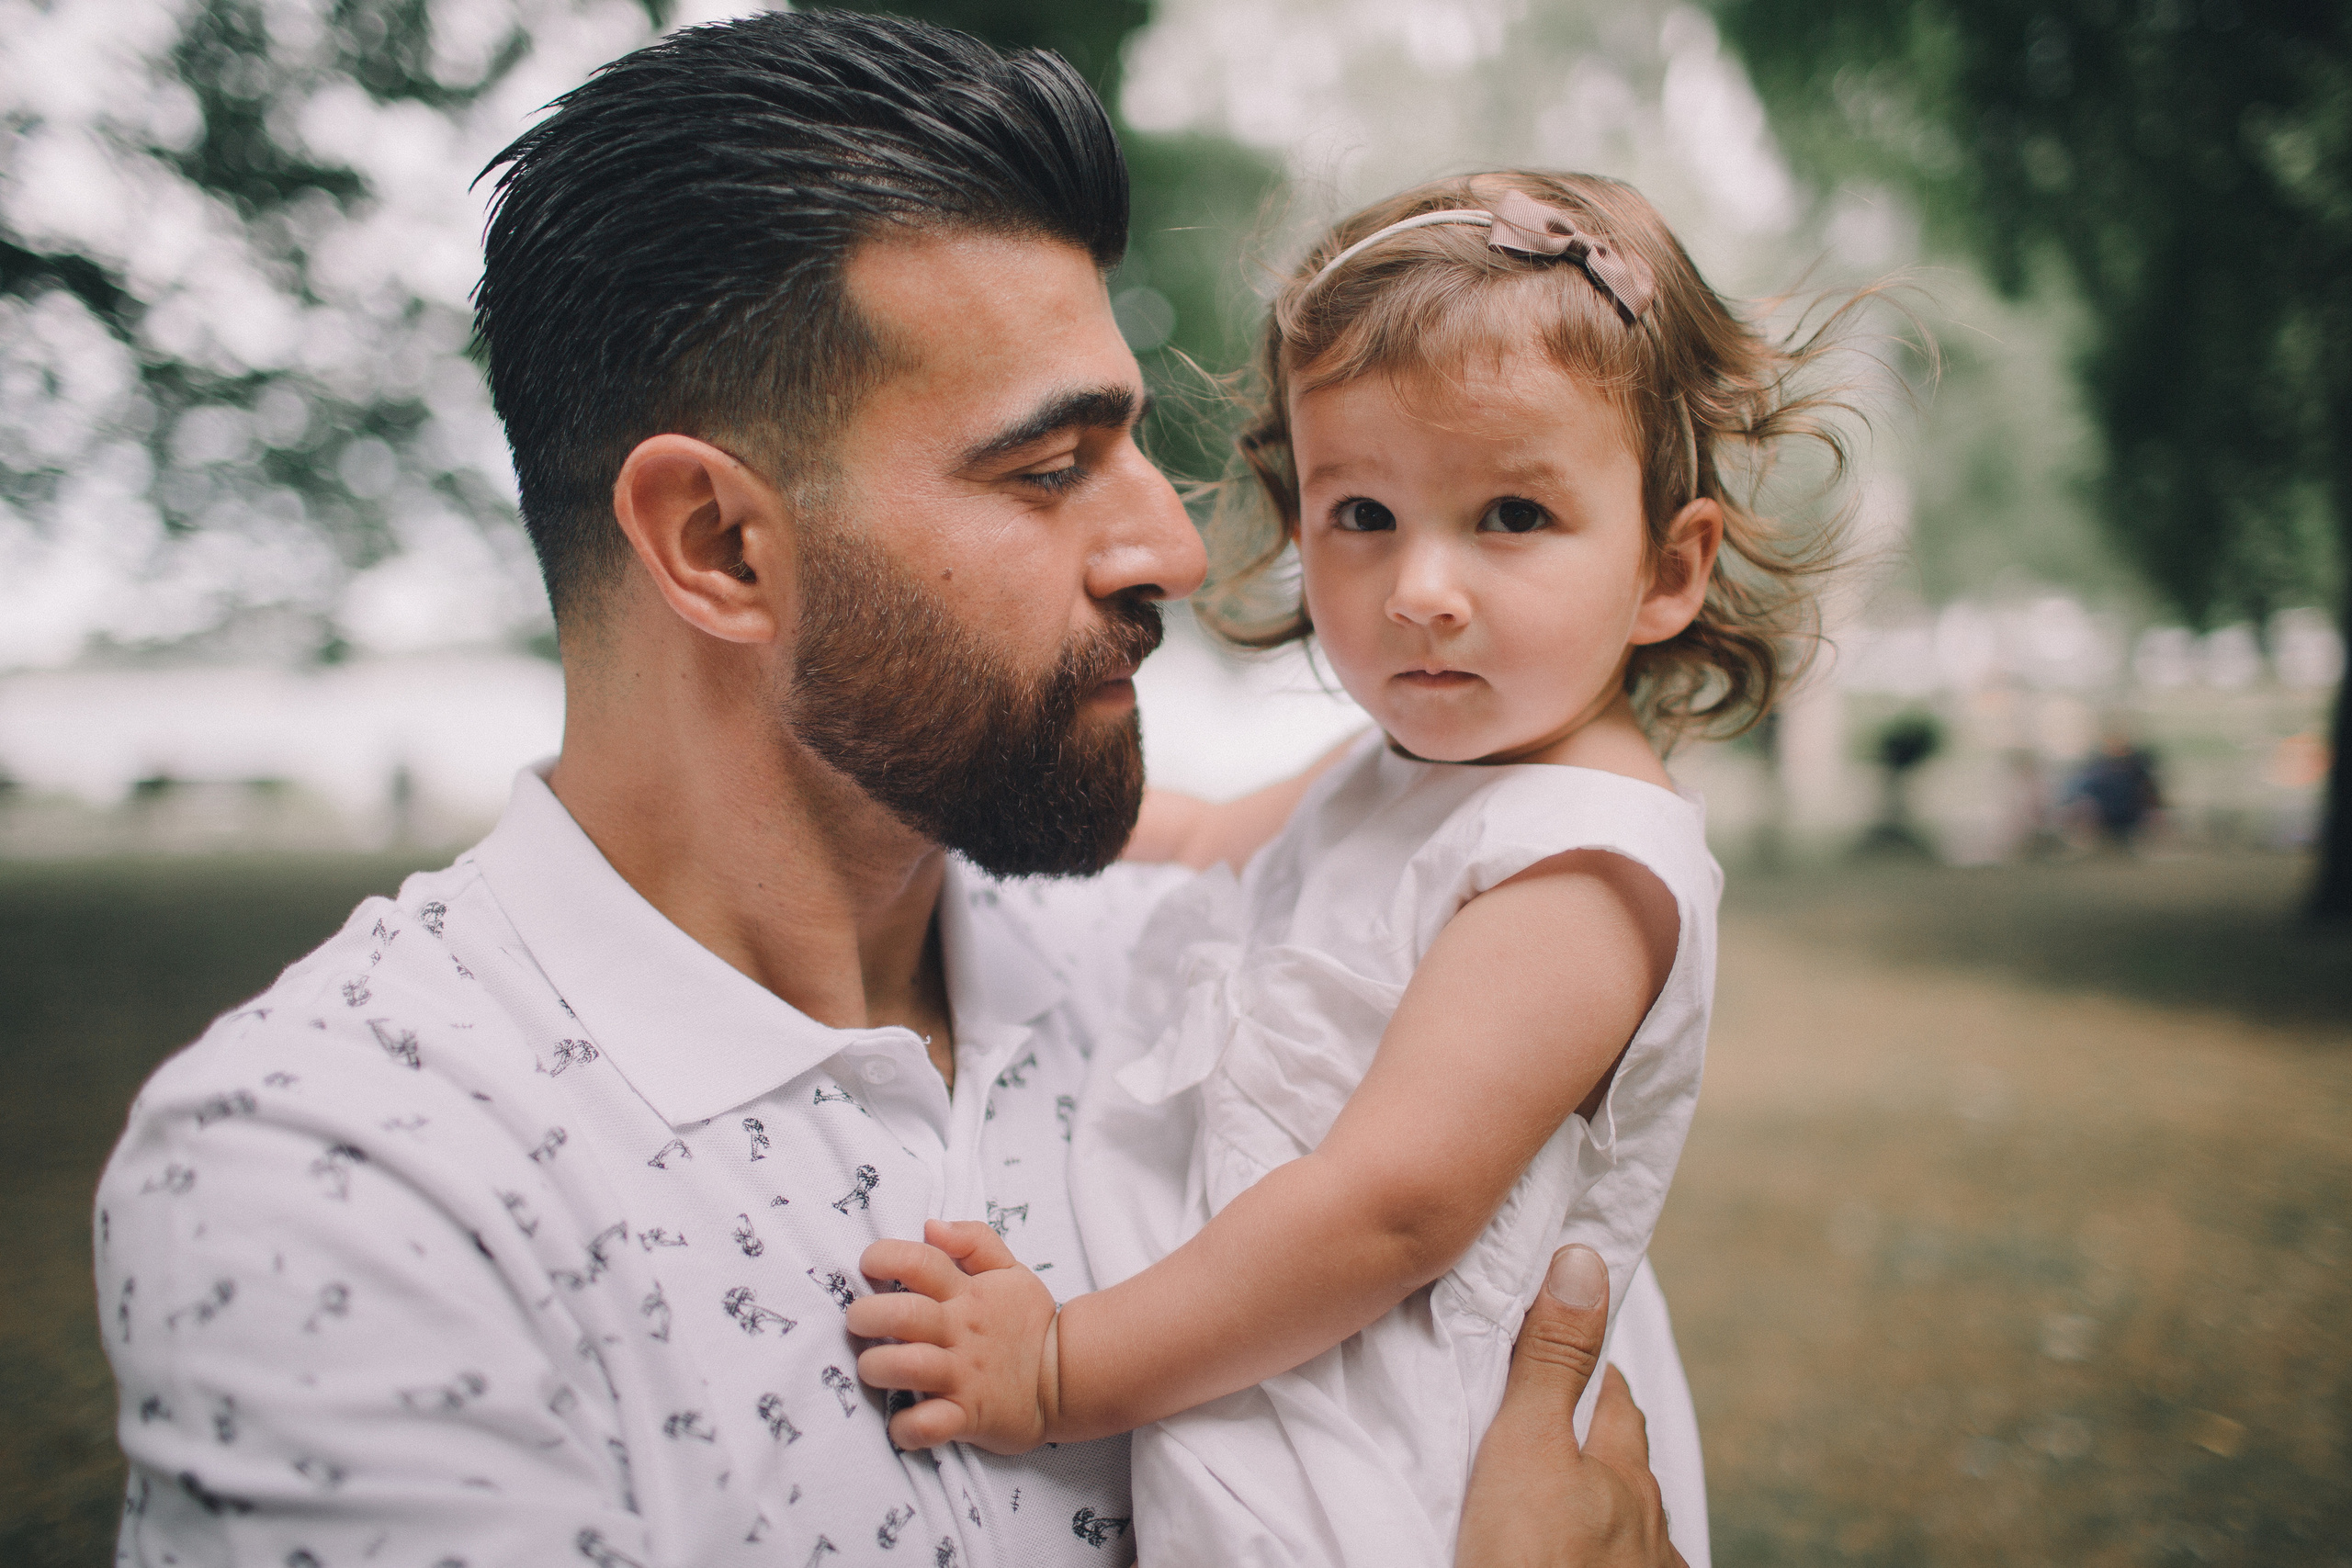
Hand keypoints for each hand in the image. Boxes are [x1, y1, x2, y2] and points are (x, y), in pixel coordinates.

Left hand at [847, 1219, 1061, 1454]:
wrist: (1065, 1379)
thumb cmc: (1027, 1323)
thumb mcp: (1011, 1270)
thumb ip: (974, 1240)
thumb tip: (931, 1225)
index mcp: (967, 1294)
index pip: (920, 1262)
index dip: (886, 1256)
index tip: (870, 1265)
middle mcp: (959, 1333)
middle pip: (904, 1315)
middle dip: (868, 1315)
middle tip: (859, 1321)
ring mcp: (963, 1376)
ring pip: (910, 1367)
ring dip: (879, 1366)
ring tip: (873, 1367)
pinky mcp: (968, 1416)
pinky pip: (930, 1425)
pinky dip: (908, 1427)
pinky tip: (899, 1422)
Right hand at [1455, 1246, 1684, 1567]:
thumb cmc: (1529, 1559)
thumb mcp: (1524, 1447)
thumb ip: (1551, 1361)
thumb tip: (1586, 1259)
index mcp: (1622, 1470)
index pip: (1613, 1396)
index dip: (1587, 1367)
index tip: (1563, 1347)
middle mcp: (1648, 1525)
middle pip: (1628, 1461)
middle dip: (1600, 1434)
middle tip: (1558, 1417)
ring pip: (1634, 1526)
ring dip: (1607, 1505)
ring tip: (1572, 1498)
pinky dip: (1609, 1559)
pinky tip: (1592, 1564)